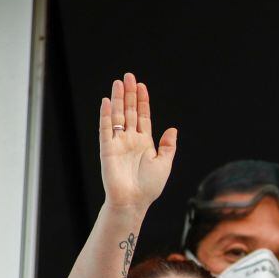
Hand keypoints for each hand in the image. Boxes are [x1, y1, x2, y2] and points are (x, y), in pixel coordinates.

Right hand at [99, 72, 177, 210]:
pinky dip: (106, 115)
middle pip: (130, 111)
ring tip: (119, 83)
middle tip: (129, 76)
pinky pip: (105, 128)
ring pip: (118, 116)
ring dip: (118, 99)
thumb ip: (168, 146)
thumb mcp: (164, 163)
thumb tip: (173, 128)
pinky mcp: (107, 148)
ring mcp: (118, 142)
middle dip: (130, 94)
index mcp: (145, 142)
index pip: (143, 116)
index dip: (143, 101)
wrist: (133, 201)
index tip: (142, 86)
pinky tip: (108, 101)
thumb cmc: (149, 186)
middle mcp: (130, 139)